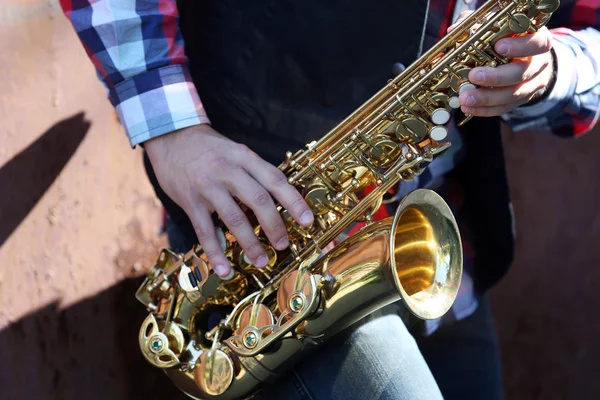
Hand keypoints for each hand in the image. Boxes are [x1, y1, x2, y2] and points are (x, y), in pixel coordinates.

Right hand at [145, 124, 313, 277]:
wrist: (170, 137)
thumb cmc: (210, 148)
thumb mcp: (236, 151)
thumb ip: (256, 173)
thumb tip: (281, 201)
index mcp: (244, 157)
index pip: (274, 179)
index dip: (293, 201)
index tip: (307, 220)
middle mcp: (228, 170)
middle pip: (258, 199)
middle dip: (274, 225)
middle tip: (284, 245)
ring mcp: (208, 186)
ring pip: (234, 218)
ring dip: (250, 243)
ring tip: (261, 260)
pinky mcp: (189, 201)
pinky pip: (204, 231)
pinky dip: (215, 252)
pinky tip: (224, 269)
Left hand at [449, 12, 554, 115]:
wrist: (526, 58)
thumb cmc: (508, 38)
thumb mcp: (497, 26)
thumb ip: (478, 25)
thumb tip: (454, 30)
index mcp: (536, 40)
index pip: (538, 43)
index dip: (520, 46)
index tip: (499, 47)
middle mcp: (538, 63)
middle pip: (521, 73)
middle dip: (496, 77)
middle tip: (474, 76)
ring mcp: (531, 83)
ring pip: (513, 94)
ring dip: (487, 98)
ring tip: (465, 98)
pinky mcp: (521, 99)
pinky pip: (505, 108)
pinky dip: (485, 110)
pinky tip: (468, 108)